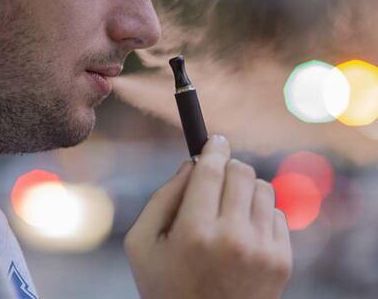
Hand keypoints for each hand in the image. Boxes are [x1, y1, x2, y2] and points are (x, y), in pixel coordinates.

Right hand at [125, 135, 291, 298]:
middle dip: (227, 167)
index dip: (213, 148)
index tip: (214, 140)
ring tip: (228, 211)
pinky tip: (243, 233)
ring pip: (262, 187)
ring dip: (243, 190)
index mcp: (194, 232)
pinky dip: (258, 214)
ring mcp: (262, 250)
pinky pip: (276, 212)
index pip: (211, 169)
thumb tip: (191, 164)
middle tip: (215, 179)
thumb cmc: (166, 286)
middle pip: (241, 171)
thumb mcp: (141, 244)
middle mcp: (233, 238)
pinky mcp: (281, 261)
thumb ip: (161, 198)